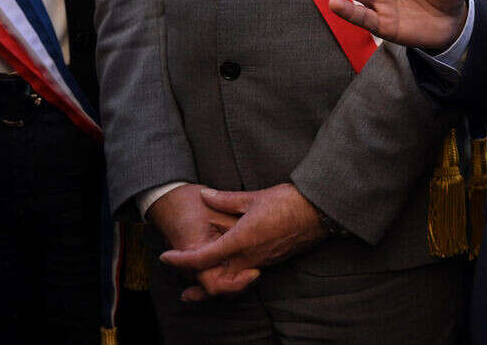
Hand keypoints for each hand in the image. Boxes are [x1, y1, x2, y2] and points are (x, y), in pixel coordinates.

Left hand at [159, 183, 328, 301]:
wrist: (320, 212)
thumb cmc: (289, 202)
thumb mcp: (253, 197)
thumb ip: (225, 199)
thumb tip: (204, 196)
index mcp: (240, 241)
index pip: (201, 258)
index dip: (180, 260)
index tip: (166, 257)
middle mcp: (248, 257)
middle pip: (215, 281)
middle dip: (196, 285)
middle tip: (182, 290)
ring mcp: (261, 262)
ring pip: (231, 280)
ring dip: (215, 283)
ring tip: (203, 284)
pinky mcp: (272, 261)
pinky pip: (246, 274)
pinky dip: (233, 277)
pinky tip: (231, 269)